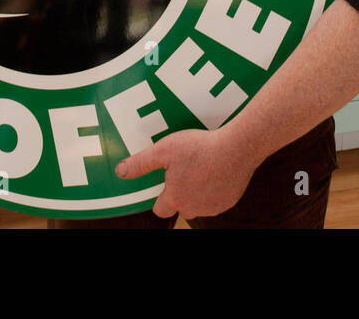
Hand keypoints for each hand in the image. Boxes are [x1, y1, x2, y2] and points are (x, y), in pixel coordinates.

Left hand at [116, 128, 258, 219]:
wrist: (237, 148)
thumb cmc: (200, 148)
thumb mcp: (164, 150)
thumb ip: (141, 163)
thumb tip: (121, 172)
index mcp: (176, 198)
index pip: (161, 209)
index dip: (161, 196)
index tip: (166, 181)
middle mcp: (194, 208)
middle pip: (181, 206)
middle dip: (180, 191)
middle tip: (184, 168)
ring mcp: (213, 207)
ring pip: (199, 203)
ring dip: (198, 191)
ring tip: (200, 166)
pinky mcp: (229, 201)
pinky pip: (216, 199)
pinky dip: (214, 188)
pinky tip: (215, 169)